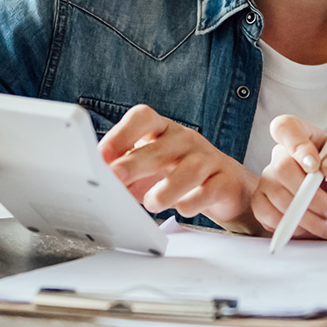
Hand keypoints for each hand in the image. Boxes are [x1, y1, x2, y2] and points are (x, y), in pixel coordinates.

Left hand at [99, 106, 257, 230]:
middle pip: (161, 146)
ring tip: (152, 203)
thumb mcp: (148, 171)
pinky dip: (194, 201)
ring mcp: (208, 159)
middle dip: (135, 162)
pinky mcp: (225, 181)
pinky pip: (211, 189)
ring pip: (191, 168)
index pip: (143, 118)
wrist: (225, 186)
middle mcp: (185, 140)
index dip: (121, 133)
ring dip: (168, 187)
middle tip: (116, 177)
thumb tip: (101, 185)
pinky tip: (183, 208)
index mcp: (162, 131)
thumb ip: (125, 175)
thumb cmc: (178, 174)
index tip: (102, 154)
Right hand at [249, 115, 326, 240]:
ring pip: (275, 195)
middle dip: (310, 196)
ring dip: (305, 216)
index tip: (315, 168)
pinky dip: (289, 225)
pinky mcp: (263, 203)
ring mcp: (271, 180)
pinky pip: (264, 213)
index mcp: (307, 139)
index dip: (296, 145)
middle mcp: (284, 156)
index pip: (287, 127)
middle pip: (281, 167)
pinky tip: (308, 229)